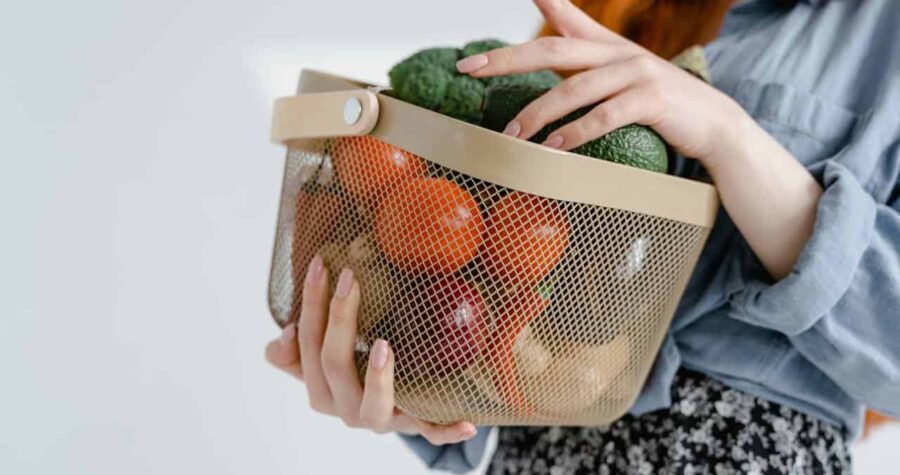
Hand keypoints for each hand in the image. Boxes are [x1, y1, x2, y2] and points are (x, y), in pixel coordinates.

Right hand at [265, 256, 477, 444]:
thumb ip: (292, 350)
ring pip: (372, 407)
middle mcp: (345, 407)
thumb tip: (283, 336)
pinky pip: (431, 433)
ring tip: (383, 346)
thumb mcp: (321, 356)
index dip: (311, 305)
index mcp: (319, 388)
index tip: (321, 265)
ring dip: (377, 378)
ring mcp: (380, 419)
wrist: (392, 405)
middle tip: (351, 279)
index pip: (306, 344)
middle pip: (333, 365)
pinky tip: (467, 422)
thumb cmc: (354, 369)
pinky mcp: (413, 425)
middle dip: (340, 320)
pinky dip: (446, 430)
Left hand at [455, 0, 750, 168]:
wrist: (713, 123)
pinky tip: (553, 148)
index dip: (538, 1)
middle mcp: (618, 52)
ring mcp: (636, 73)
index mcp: (606, 45)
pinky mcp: (651, 100)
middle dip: (506, 59)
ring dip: (537, 113)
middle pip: (552, 50)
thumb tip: (549, 67)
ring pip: (574, 89)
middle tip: (469, 68)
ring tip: (512, 134)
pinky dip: (575, 134)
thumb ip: (586, 64)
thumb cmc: (658, 103)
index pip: (565, 14)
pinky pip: (604, 116)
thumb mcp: (621, 75)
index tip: (506, 1)